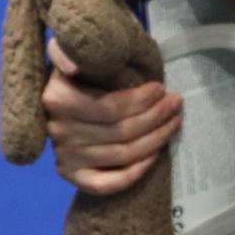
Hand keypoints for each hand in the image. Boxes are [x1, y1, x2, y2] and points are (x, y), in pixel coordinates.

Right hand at [43, 36, 182, 194]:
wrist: (61, 101)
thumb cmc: (78, 73)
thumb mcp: (71, 52)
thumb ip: (70, 50)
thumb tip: (75, 64)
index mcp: (57, 100)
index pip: (110, 107)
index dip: (141, 100)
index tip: (161, 89)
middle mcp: (58, 132)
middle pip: (121, 131)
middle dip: (156, 116)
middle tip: (176, 103)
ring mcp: (64, 157)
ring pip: (122, 155)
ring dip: (156, 139)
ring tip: (174, 122)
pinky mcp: (72, 176)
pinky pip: (107, 184)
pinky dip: (135, 173)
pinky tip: (155, 155)